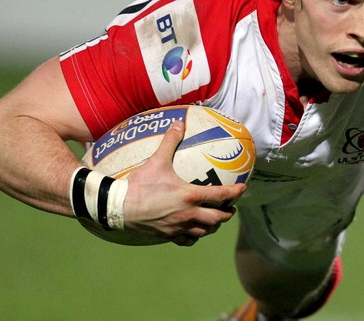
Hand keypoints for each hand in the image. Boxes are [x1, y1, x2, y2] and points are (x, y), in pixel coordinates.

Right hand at [122, 120, 245, 245]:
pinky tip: (195, 231)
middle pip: (217, 219)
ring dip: (213, 226)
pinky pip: (188, 240)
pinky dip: (195, 236)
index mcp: (190, 196)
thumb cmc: (140, 184)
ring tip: (216, 220)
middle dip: (227, 214)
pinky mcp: (169, 235)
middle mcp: (188, 214)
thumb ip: (170, 141)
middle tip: (230, 208)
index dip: (235, 192)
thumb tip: (179, 123)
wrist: (120, 206)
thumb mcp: (157, 160)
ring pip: (205, 231)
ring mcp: (179, 227)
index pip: (221, 195)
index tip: (243, 189)